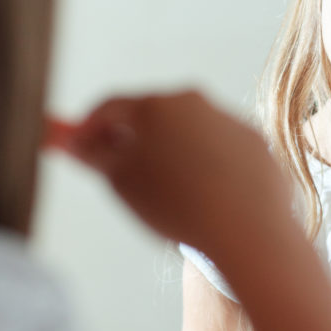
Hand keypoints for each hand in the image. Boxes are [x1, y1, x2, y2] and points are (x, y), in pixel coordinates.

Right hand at [45, 91, 293, 256]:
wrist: (247, 229)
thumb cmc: (175, 205)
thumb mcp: (120, 182)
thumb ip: (94, 155)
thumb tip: (76, 141)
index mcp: (155, 105)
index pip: (110, 107)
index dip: (88, 127)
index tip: (79, 146)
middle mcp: (194, 102)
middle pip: (151, 115)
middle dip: (131, 139)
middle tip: (120, 170)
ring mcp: (229, 119)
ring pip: (188, 132)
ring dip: (171, 152)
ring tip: (168, 194)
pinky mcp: (255, 141)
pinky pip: (221, 149)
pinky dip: (207, 165)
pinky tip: (206, 196)